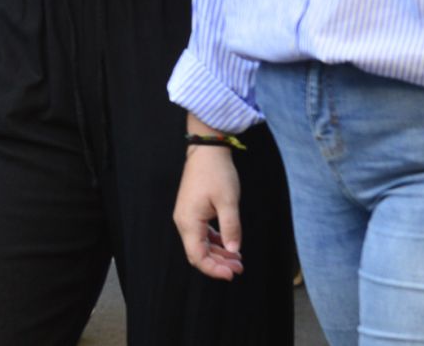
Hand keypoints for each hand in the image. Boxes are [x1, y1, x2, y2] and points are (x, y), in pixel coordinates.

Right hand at [174, 143, 244, 280]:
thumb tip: (233, 250)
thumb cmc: (216, 174)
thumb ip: (231, 228)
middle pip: (198, 253)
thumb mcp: (228, 202)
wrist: (207, 151)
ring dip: (218, 254)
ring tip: (238, 259)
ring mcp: (187, 216)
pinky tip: (229, 244)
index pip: (197, 256)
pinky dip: (215, 242)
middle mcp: (184, 221)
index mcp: (189, 221)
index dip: (214, 269)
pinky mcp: (193, 211)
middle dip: (218, 263)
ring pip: (200, 244)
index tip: (232, 273)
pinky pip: (202, 234)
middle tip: (239, 267)